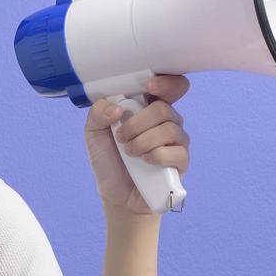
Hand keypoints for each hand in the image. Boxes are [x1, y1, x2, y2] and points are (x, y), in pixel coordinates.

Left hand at [83, 74, 191, 215]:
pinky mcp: (181, 161)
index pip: (170, 85)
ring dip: (143, 141)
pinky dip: (156, 156)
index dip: (166, 82)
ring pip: (169, 129)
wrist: (116, 193)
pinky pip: (177, 152)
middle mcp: (166, 120)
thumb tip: (117, 108)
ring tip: (129, 152)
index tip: (149, 86)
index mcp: (148, 107)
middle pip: (164, 108)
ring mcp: (176, 140)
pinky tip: (145, 162)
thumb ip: (97, 114)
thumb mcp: (93, 133)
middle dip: (138, 122)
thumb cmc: (109, 159)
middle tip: (121, 137)